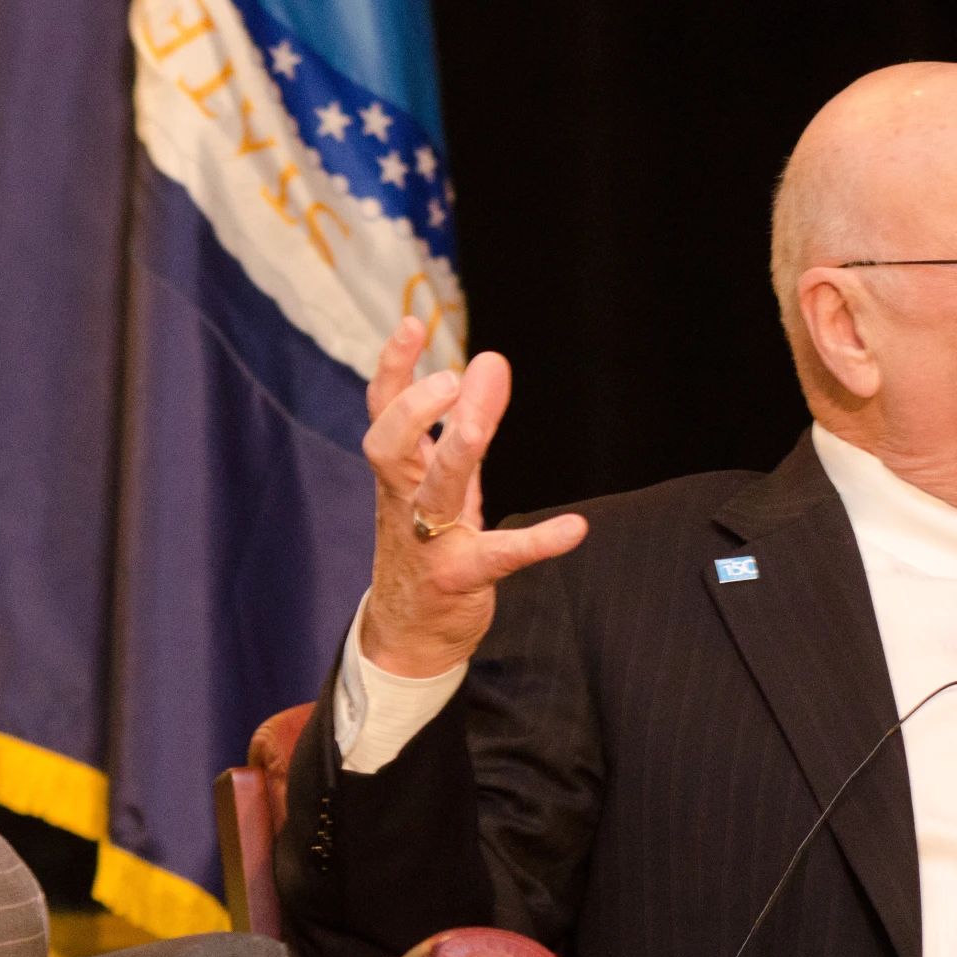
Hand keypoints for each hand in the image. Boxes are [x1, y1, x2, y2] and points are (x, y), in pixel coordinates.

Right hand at [359, 316, 586, 676]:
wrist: (409, 633)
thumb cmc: (427, 543)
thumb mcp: (443, 479)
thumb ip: (467, 423)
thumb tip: (489, 362)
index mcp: (399, 473)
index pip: (382, 412)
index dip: (392, 369)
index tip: (412, 324)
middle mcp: (404, 502)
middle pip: (388, 448)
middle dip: (412, 411)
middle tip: (448, 378)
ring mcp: (428, 543)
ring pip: (432, 495)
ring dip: (453, 455)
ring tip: (476, 425)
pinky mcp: (461, 579)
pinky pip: (499, 556)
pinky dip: (537, 541)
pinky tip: (575, 527)